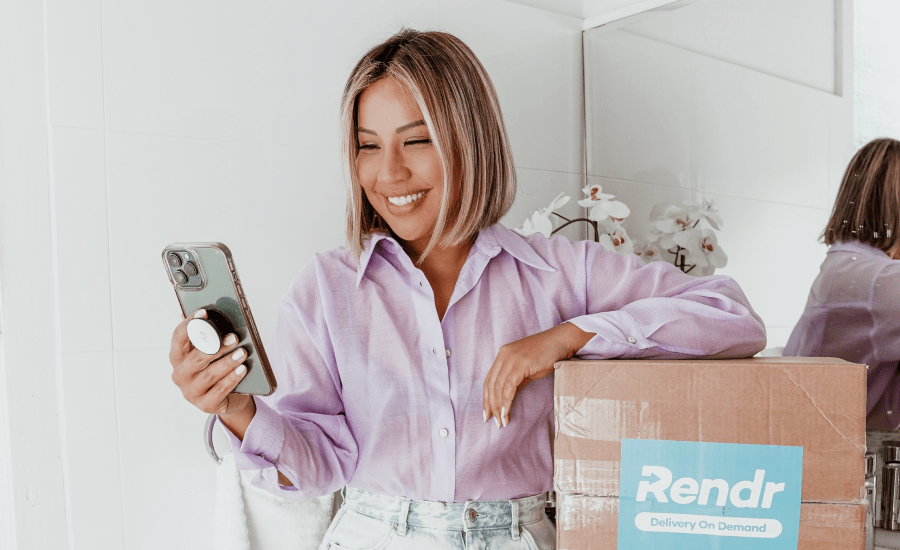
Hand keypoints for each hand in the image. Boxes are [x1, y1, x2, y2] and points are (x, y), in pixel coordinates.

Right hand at [169, 309, 255, 437]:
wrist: (229, 398)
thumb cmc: (217, 369)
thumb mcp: (211, 352)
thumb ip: (208, 336)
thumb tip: (211, 312)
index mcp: (178, 357)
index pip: (178, 337)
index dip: (190, 324)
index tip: (204, 313)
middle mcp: (180, 375)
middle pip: (196, 359)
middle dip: (216, 347)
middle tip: (234, 338)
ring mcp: (191, 392)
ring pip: (209, 375)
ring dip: (227, 363)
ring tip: (242, 353)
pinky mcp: (205, 405)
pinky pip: (220, 390)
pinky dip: (232, 378)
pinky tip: (242, 369)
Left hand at [482, 322, 593, 427]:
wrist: (561, 341)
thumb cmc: (547, 355)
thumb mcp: (527, 369)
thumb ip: (516, 381)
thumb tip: (508, 398)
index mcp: (502, 355)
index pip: (489, 380)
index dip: (486, 398)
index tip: (487, 413)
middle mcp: (503, 355)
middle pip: (490, 385)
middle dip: (490, 405)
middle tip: (494, 422)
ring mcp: (511, 358)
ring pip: (498, 387)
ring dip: (498, 407)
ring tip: (502, 422)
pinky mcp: (520, 364)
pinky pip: (509, 387)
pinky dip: (506, 402)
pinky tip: (506, 413)